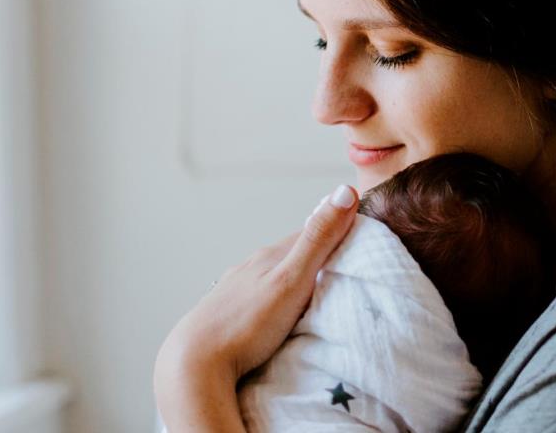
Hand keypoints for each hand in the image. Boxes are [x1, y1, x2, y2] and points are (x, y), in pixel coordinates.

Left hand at [154, 184, 357, 431]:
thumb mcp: (292, 280)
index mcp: (269, 256)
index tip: (362, 234)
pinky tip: (276, 311)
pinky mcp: (226, 313)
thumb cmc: (246, 325)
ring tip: (315, 291)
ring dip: (295, 277)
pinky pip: (258, 296)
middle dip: (317, 254)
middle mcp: (250, 267)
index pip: (311, 232)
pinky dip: (274, 298)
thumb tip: (345, 190)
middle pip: (292, 253)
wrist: (193, 365)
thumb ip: (319, 240)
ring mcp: (235, 290)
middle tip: (345, 265)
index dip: (337, 230)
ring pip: (273, 275)